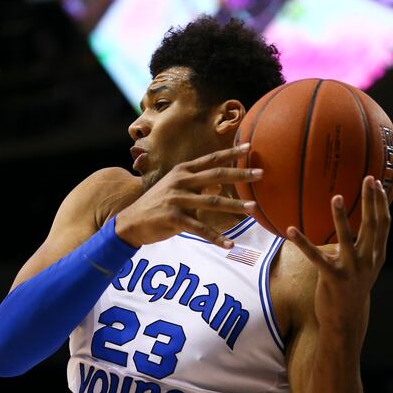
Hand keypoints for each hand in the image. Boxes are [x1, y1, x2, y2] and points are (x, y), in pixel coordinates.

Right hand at [115, 143, 262, 248]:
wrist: (130, 222)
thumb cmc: (156, 205)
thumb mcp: (175, 189)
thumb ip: (197, 185)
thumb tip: (220, 185)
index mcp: (182, 171)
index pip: (211, 159)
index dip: (231, 153)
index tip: (250, 147)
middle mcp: (180, 181)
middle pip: (216, 175)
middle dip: (240, 174)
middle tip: (261, 174)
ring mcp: (177, 200)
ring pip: (212, 202)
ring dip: (235, 206)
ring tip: (253, 209)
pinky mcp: (174, 219)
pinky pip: (200, 229)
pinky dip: (216, 238)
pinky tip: (230, 245)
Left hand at [287, 176, 390, 332]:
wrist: (345, 320)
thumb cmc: (350, 289)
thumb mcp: (361, 267)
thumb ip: (360, 247)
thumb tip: (350, 226)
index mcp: (376, 255)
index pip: (383, 224)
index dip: (381, 203)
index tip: (378, 183)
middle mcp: (368, 261)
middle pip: (372, 225)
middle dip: (370, 201)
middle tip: (368, 179)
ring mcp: (352, 270)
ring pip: (346, 238)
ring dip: (340, 217)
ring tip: (335, 197)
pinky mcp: (333, 278)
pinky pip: (315, 257)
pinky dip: (302, 243)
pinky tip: (291, 230)